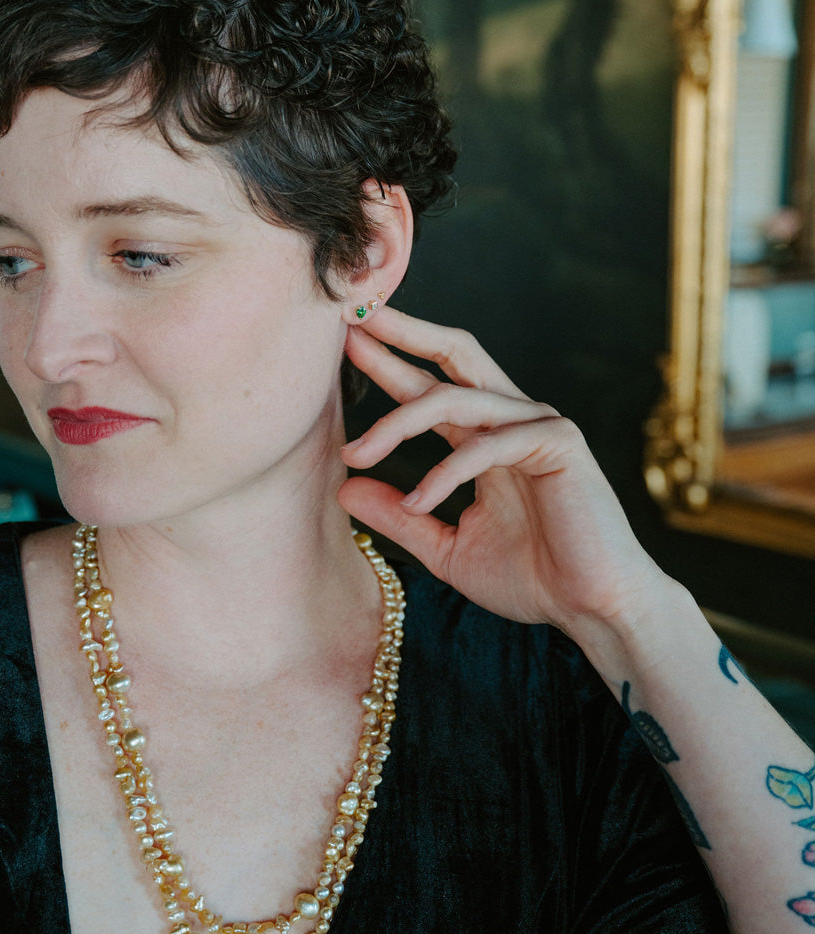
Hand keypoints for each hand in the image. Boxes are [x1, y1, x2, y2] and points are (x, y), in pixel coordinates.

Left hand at [337, 307, 664, 635]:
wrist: (593, 609)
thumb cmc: (530, 577)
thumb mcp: (444, 546)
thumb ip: (398, 516)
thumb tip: (344, 488)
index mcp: (485, 436)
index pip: (431, 385)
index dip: (389, 362)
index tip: (346, 342)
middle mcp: (510, 419)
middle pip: (453, 355)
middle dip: (402, 333)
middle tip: (351, 321)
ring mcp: (538, 425)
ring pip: (456, 399)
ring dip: (398, 423)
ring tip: (354, 454)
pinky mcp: (559, 444)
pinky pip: (487, 446)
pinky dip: (445, 473)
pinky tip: (418, 501)